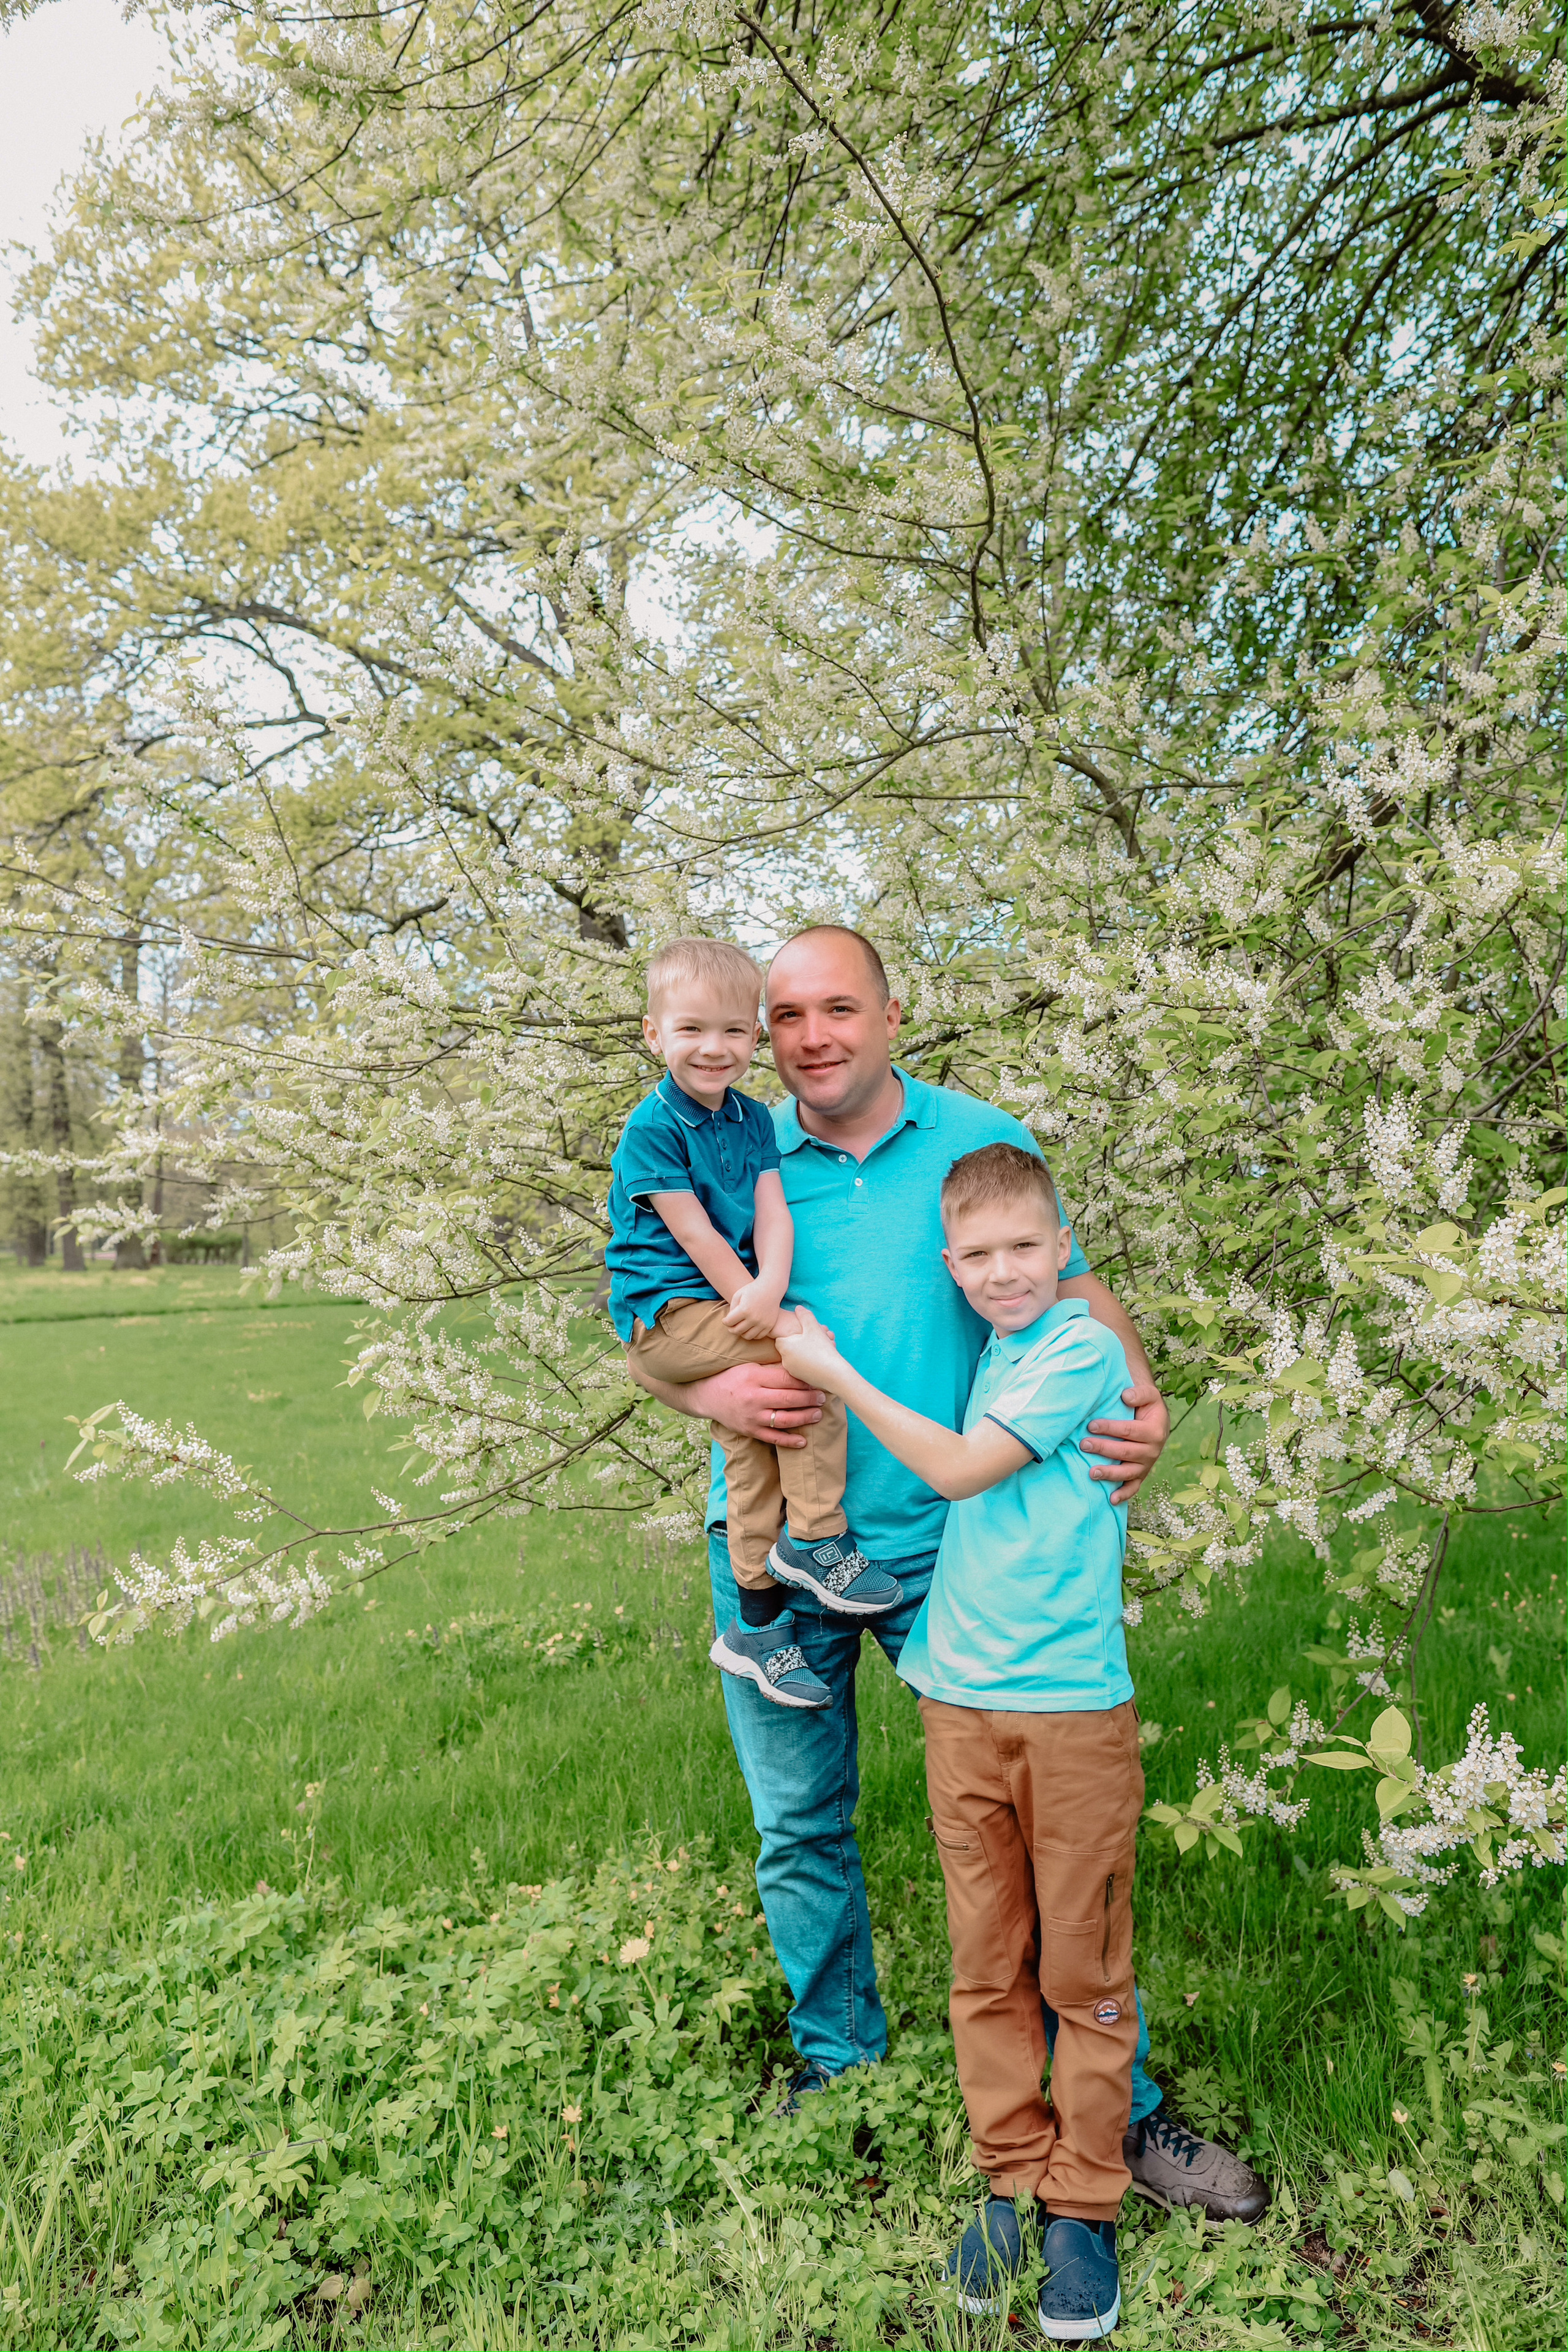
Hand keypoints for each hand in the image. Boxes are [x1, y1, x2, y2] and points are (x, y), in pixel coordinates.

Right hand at [691, 1359, 824, 1448]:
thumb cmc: (732, 1378)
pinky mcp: (749, 1431)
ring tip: (818, 1414)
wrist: (706, 1396)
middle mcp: (753, 1397)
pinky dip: (789, 1441)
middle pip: (788, 1398)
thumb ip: (772, 1369)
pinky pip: (773, 1438)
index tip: (817, 1381)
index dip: (805, 1381)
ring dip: (805, 1417)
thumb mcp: (750, 1366)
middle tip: (823, 1397)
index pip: (786, 1378)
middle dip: (809, 1398)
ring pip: (784, 1419)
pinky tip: (803, 1441)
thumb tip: (800, 1367)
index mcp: (754, 1376)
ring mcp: (752, 1416)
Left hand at [724, 1278, 784, 1340]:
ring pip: (747, 1336)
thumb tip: (729, 1322)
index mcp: (744, 1309)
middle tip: (731, 1325)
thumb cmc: (752, 1290)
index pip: (729, 1322)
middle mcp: (754, 1318)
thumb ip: (731, 1309)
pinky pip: (758, 1336)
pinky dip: (752, 1334)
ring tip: (740, 1326)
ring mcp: (762, 1323)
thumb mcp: (738, 1295)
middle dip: (731, 1328)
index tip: (725, 1320)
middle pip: (737, 1331)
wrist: (770, 1288)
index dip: (725, 1321)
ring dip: (741, 1333)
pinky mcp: (769, 1325)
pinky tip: (749, 1327)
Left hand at [774, 1304, 848, 1393]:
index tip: (802, 1331)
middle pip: (789, 1346)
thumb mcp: (814, 1328)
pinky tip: (820, 1358)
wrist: (834, 1375)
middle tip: (815, 1338)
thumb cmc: (822, 1350)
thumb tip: (798, 1308)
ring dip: (805, 1351)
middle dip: (800, 1341)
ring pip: (796, 1356)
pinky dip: (808, 1361)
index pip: (780, 1336)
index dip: (791, 1332)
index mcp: (784, 1347)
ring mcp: (791, 1370)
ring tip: (821, 1347)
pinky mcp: (799, 1378)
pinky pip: (801, 1365)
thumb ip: (805, 1316)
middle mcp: (784, 1360)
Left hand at [1081, 1378, 1169, 1504]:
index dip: (1109, 1428)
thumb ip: (1139, 1393)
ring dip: (1110, 1474)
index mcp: (1155, 1431)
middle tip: (1083, 1444)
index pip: (1129, 1430)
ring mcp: (1146, 1465)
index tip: (1091, 1425)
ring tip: (1091, 1473)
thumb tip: (1125, 1397)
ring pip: (1128, 1472)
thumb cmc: (1147, 1406)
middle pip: (1126, 1452)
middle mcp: (1153, 1451)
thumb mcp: (1148, 1395)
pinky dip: (1123, 1494)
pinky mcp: (1141, 1475)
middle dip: (1103, 1448)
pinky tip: (1110, 1500)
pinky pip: (1133, 1487)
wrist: (1155, 1421)